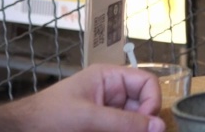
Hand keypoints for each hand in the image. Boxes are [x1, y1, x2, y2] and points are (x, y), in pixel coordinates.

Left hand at [0, 64, 162, 131]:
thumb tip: (159, 127)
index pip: (147, 84)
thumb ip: (124, 123)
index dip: (152, 103)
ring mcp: (105, 113)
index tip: (148, 126)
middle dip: (141, 124)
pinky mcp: (99, 129)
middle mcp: (112, 94)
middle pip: (143, 107)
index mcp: (110, 78)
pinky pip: (119, 130)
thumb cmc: (45, 117)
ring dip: (130, 130)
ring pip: (131, 124)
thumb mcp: (88, 117)